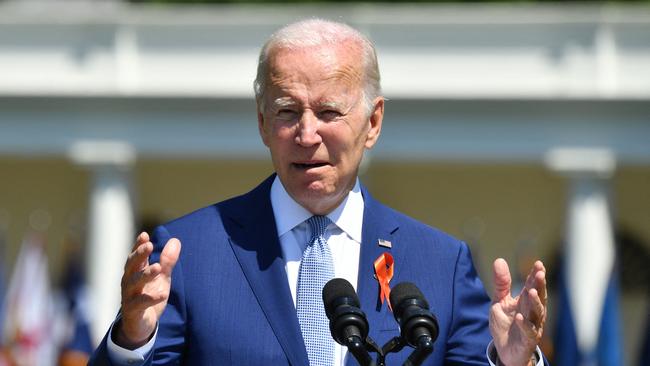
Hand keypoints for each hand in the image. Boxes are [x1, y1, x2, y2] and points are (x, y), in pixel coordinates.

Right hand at [114, 232, 180, 348]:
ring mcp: (129, 296)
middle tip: (149, 245)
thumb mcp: (161, 278)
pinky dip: (151, 298)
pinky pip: (140, 303)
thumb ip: (167, 261)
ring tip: (157, 267)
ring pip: (134, 283)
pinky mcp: (132, 310)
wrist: (140, 325)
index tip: (144, 235)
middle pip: (131, 266)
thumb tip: (175, 240)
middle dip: (139, 255)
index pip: (135, 256)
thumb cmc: (148, 296)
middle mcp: (129, 282)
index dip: (138, 246)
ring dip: (145, 275)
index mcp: (135, 272)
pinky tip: (163, 294)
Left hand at [489, 258, 545, 365]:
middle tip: (540, 273)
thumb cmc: (505, 324)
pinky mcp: (528, 339)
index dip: (535, 275)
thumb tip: (499, 260)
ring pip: (537, 313)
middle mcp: (532, 311)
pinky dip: (525, 324)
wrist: (505, 349)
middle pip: (539, 296)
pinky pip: (529, 331)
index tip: (538, 263)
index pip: (532, 285)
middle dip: (540, 285)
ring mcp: (532, 325)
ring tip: (531, 291)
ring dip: (535, 302)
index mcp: (525, 301)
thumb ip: (501, 284)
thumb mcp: (499, 301)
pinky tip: (519, 316)